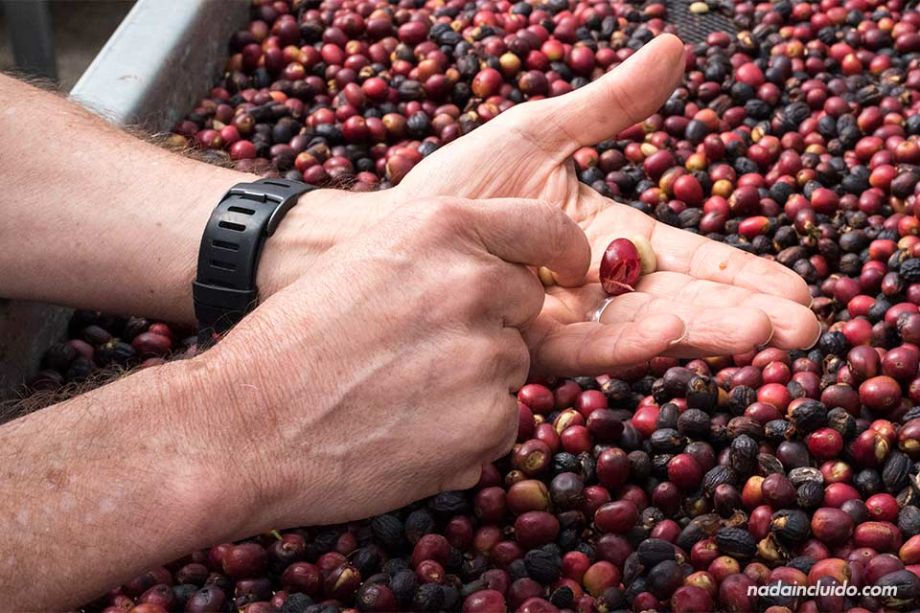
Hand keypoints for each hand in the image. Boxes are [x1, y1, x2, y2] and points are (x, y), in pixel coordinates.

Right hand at [205, 196, 589, 527]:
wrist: (243, 424)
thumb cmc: (294, 343)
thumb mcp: (368, 261)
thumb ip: (441, 255)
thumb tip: (505, 272)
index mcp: (441, 227)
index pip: (545, 228)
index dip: (561, 254)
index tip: (570, 270)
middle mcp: (473, 282)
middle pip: (525, 304)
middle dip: (493, 326)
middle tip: (422, 353)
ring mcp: (485, 354)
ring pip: (512, 367)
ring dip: (473, 384)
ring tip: (399, 396)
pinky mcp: (488, 421)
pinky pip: (501, 423)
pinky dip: (466, 433)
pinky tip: (405, 431)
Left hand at [395, 34, 820, 374]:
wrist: (390, 232)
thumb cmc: (460, 185)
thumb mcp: (540, 133)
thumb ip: (609, 105)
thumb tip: (677, 46)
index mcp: (611, 243)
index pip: (691, 263)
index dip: (743, 278)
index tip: (799, 292)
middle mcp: (597, 290)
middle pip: (683, 306)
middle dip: (743, 318)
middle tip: (804, 330)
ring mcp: (566, 322)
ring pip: (646, 331)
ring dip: (707, 334)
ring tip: (767, 337)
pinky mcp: (528, 345)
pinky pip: (588, 346)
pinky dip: (631, 338)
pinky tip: (673, 329)